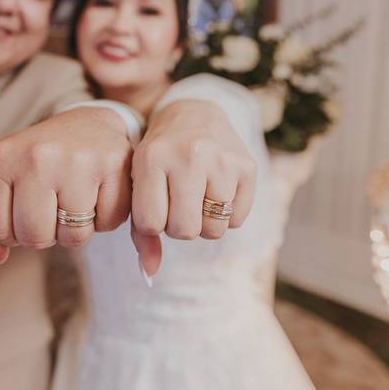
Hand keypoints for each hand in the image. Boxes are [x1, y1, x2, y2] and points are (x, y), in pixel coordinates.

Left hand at [0, 107, 132, 262]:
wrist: (90, 124)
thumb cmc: (41, 161)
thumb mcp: (5, 180)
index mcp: (1, 158)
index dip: (10, 232)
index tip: (21, 211)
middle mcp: (37, 156)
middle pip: (35, 237)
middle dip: (44, 234)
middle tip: (52, 207)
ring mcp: (77, 159)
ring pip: (73, 237)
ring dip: (76, 229)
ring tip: (75, 198)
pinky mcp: (114, 164)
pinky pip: (107, 224)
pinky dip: (104, 218)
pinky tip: (98, 192)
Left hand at [130, 100, 257, 276]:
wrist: (193, 115)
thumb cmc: (159, 159)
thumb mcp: (140, 183)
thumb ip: (140, 231)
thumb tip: (149, 274)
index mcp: (152, 158)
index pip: (151, 224)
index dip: (152, 224)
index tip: (154, 207)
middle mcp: (189, 155)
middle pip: (185, 231)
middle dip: (179, 227)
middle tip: (178, 207)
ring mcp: (222, 159)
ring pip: (214, 229)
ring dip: (204, 224)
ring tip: (197, 201)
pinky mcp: (248, 166)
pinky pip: (238, 220)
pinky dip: (227, 216)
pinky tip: (217, 192)